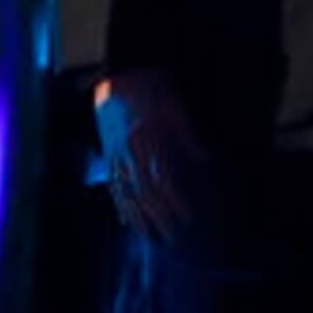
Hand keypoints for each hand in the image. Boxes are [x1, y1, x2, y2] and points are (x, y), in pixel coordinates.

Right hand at [93, 69, 203, 245]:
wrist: (119, 77)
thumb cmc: (151, 89)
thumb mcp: (174, 107)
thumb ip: (187, 135)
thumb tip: (204, 158)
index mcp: (146, 139)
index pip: (161, 178)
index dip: (174, 200)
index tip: (187, 217)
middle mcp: (128, 150)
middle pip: (142, 190)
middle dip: (157, 215)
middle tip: (170, 235)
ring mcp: (115, 153)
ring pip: (123, 190)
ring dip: (136, 215)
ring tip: (146, 235)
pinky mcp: (109, 152)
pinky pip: (112, 182)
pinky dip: (118, 202)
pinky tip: (124, 218)